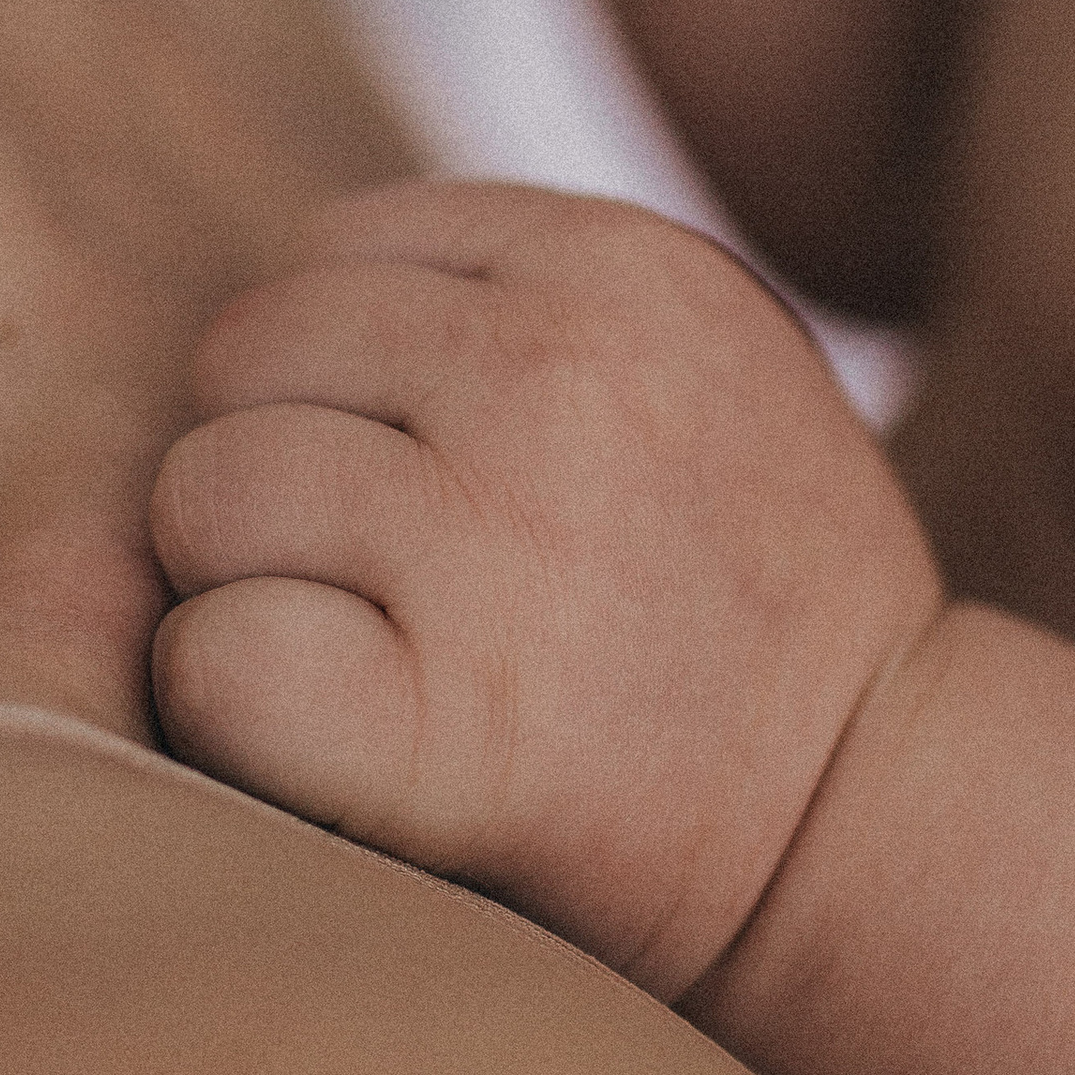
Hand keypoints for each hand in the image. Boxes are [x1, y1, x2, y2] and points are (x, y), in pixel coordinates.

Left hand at [149, 182, 942, 1001]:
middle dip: (274, 464)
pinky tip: (337, 741)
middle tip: (380, 582)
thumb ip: (531, 301)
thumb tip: (294, 289)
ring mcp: (495, 540)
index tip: (418, 478)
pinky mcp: (443, 720)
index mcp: (618, 267)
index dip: (339, 374)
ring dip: (241, 586)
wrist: (871, 826)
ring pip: (203, 495)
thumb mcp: (705, 370)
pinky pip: (210, 660)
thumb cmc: (756, 614)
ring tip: (368, 656)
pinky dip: (233, 711)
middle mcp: (553, 374)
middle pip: (248, 355)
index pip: (336, 248)